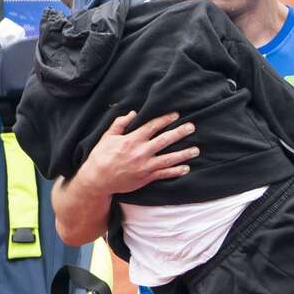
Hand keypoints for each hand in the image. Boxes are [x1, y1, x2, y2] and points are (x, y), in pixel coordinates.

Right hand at [79, 110, 199, 195]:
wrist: (96, 180)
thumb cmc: (100, 157)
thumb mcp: (107, 137)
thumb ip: (120, 124)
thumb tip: (133, 113)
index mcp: (132, 140)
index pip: (152, 126)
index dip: (165, 119)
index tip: (176, 114)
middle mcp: (141, 152)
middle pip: (165, 140)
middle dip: (179, 132)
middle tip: (192, 127)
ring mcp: (145, 166)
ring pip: (168, 159)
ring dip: (184, 154)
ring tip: (196, 150)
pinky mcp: (146, 178)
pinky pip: (164, 174)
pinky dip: (176, 171)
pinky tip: (186, 168)